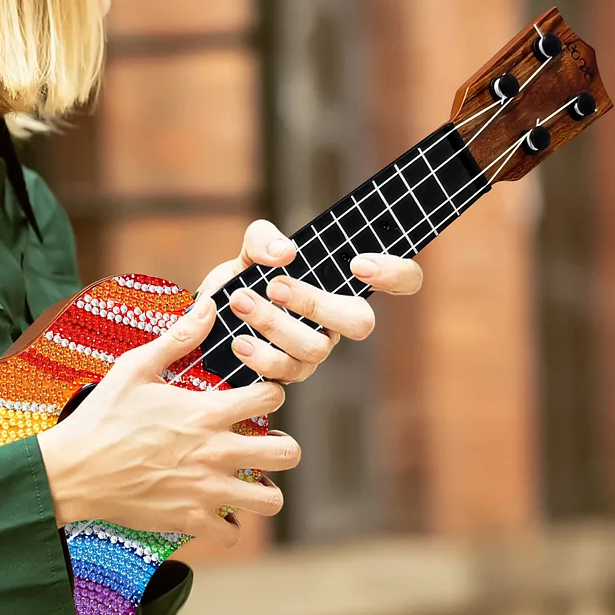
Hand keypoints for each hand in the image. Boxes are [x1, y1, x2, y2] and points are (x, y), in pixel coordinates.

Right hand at [37, 296, 298, 545]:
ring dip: (265, 490)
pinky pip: (233, 535)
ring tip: (249, 481)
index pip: (272, 397)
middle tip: (263, 444)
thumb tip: (208, 305)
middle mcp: (217, 452)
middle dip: (283, 446)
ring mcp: (207, 491)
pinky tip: (218, 511)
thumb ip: (178, 337)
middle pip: (288, 453)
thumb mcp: (135, 368)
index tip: (257, 397)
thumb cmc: (102, 416)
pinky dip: (230, 526)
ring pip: (271, 501)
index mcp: (207, 412)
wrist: (72, 471)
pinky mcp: (190, 521)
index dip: (270, 392)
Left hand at [196, 219, 422, 383]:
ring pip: (316, 348)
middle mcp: (338, 320)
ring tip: (241, 302)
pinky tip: (238, 339)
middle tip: (275, 286)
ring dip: (274, 324)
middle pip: (361, 322)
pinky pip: (285, 373)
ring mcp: (316, 350)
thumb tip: (285, 253)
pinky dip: (259, 355)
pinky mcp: (289, 375)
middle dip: (317, 304)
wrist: (212, 316)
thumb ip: (264, 239)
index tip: (357, 264)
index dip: (396, 274)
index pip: (402, 279)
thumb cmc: (245, 279)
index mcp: (343, 284)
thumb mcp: (250, 250)